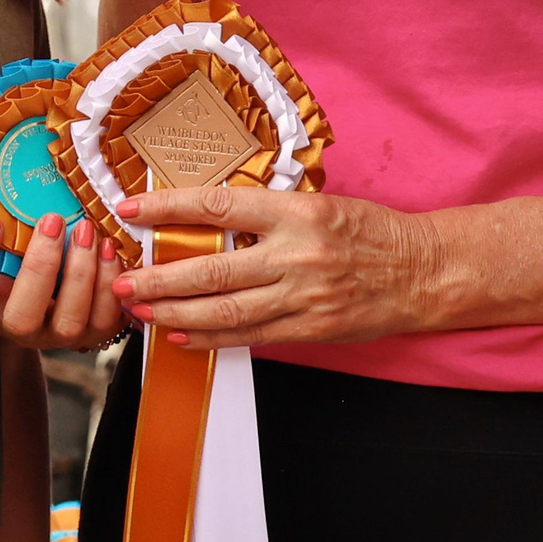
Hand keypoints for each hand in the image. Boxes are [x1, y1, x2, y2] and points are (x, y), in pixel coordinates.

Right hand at [0, 214, 127, 350]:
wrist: (62, 298)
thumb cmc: (28, 259)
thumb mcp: (9, 244)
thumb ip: (4, 220)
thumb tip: (12, 162)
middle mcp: (19, 326)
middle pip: (20, 316)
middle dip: (40, 267)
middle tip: (52, 220)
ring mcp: (58, 336)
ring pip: (68, 322)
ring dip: (80, 273)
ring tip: (87, 231)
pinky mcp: (94, 334)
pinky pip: (105, 320)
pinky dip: (108, 282)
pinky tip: (109, 249)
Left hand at [109, 186, 440, 351]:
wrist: (420, 271)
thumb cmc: (369, 231)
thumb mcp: (319, 203)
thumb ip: (267, 213)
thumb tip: (206, 218)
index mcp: (295, 211)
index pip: (218, 204)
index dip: (169, 208)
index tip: (132, 209)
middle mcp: (295, 253)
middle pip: (211, 268)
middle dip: (159, 278)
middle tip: (122, 280)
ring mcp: (302, 295)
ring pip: (224, 310)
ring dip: (175, 314)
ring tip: (140, 311)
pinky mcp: (309, 328)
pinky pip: (249, 336)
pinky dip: (210, 338)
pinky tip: (182, 338)